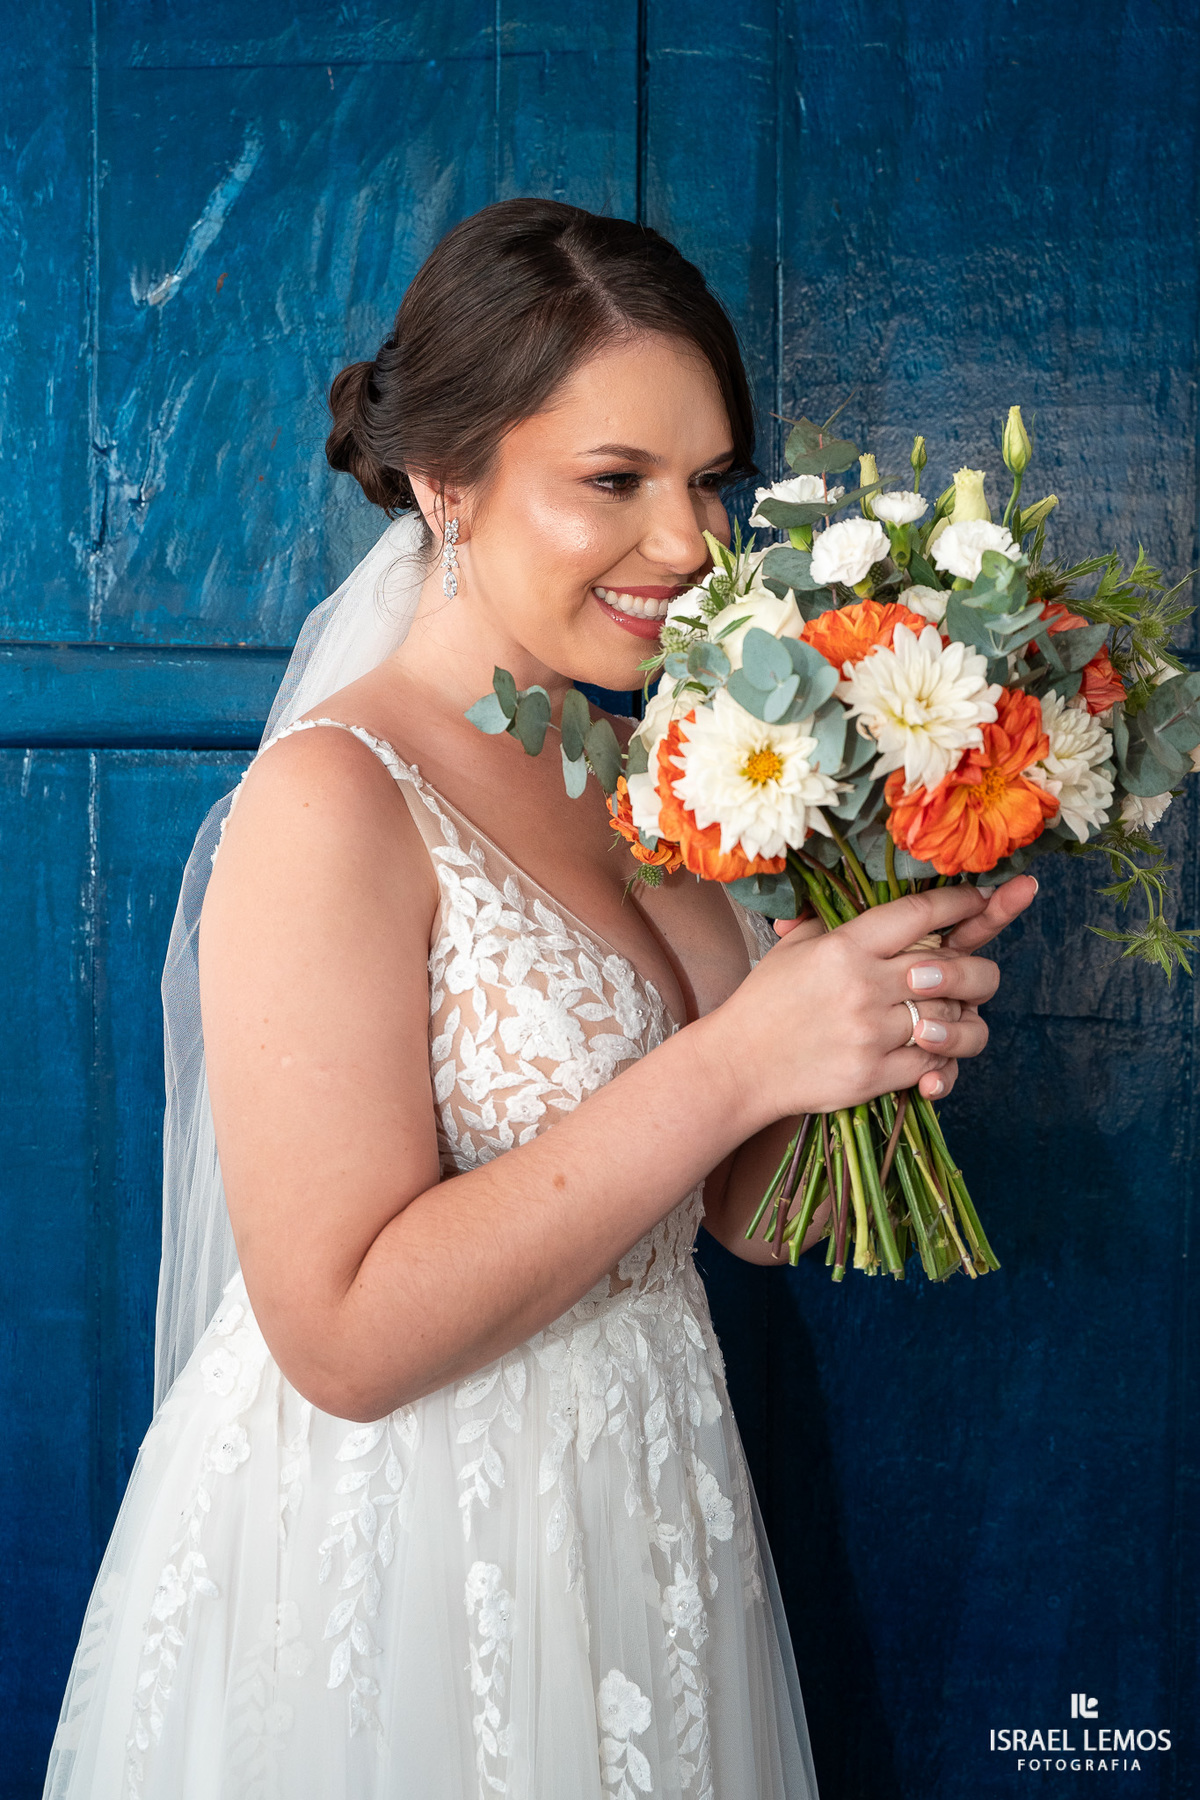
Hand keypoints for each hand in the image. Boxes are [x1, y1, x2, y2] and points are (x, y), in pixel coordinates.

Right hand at [721, 881, 1036, 1120]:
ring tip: (946, 1016)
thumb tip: (875, 899)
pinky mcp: (872, 1075)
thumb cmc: (766, 1001)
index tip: (981, 898)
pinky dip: (940, 1058)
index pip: (920, 914)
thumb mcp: (795, 947)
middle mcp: (863, 987)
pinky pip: (934, 1063)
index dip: (961, 902)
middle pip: (955, 969)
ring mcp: (870, 1034)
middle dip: (976, 972)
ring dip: (959, 1018)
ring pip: (952, 1020)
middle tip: (971, 975)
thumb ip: (838, 922)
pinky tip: (929, 1049)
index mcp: (845, 947)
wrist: (738, 1065)